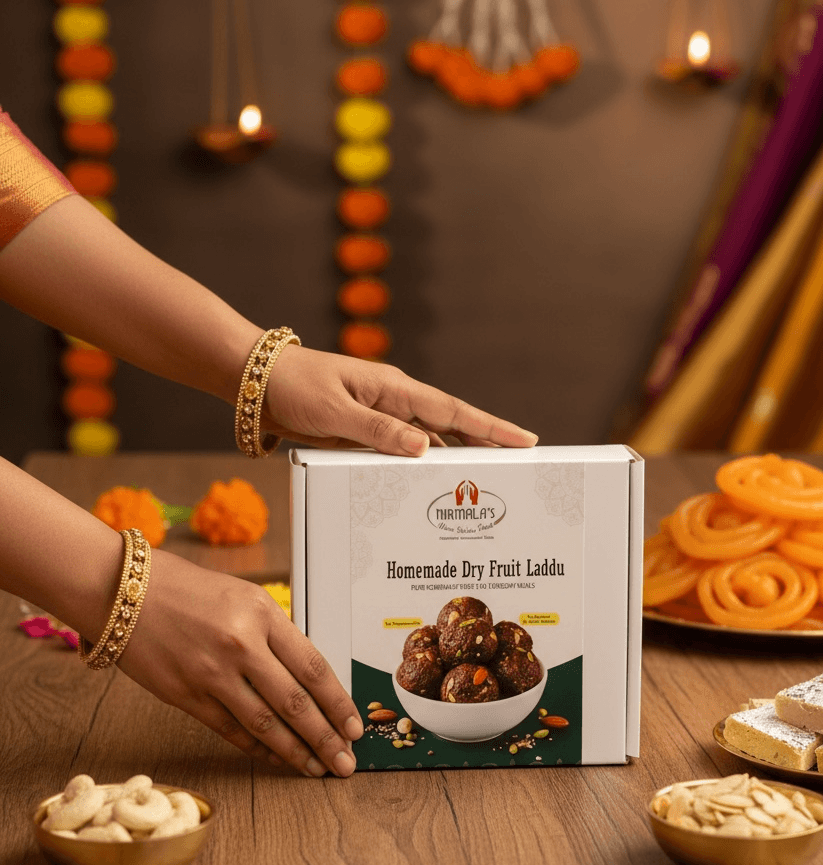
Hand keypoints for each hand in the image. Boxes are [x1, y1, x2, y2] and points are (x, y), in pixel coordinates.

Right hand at [118, 549, 363, 776]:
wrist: (124, 591)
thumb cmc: (186, 590)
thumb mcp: (243, 598)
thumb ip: (275, 635)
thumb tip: (308, 678)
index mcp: (262, 613)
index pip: (313, 667)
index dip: (338, 703)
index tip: (355, 726)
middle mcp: (240, 644)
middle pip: (295, 702)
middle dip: (326, 738)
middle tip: (346, 762)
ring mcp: (211, 673)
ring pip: (264, 724)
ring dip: (296, 752)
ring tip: (318, 768)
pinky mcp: (185, 695)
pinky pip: (230, 730)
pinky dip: (258, 749)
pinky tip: (277, 759)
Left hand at [263, 347, 537, 455]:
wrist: (256, 382)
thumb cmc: (293, 387)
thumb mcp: (333, 412)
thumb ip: (377, 430)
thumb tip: (425, 447)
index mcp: (393, 389)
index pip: (452, 411)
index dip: (490, 428)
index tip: (525, 440)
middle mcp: (393, 401)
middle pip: (450, 425)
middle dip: (486, 443)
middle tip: (521, 463)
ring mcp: (380, 415)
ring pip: (429, 439)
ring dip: (456, 456)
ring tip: (485, 478)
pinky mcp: (364, 430)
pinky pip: (402, 449)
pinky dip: (422, 464)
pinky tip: (431, 482)